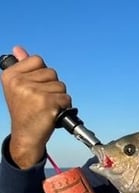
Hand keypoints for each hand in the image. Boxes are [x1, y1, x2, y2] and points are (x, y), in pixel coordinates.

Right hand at [1, 46, 71, 167]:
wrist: (26, 135)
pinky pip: (66, 98)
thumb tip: (18, 48)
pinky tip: (52, 113)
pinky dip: (64, 106)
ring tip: (46, 107)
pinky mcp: (47, 102)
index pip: (38, 60)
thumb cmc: (26, 111)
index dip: (42, 75)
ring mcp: (33, 92)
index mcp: (10, 75)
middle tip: (40, 101)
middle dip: (52, 87)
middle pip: (52, 73)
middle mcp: (20, 82)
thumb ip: (21, 67)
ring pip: (61, 86)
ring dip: (59, 97)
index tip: (34, 88)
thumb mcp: (18, 87)